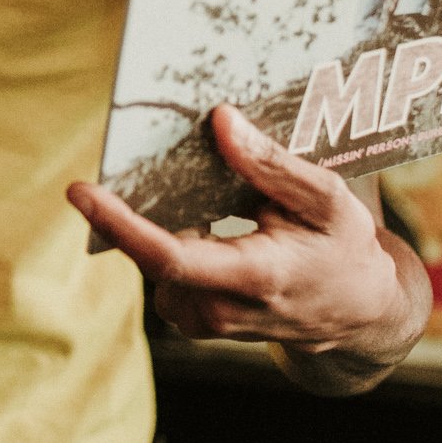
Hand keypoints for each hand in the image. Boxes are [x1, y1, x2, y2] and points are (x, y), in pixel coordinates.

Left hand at [68, 105, 430, 380]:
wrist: (361, 312)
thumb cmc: (345, 248)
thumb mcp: (327, 199)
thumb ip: (272, 164)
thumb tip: (221, 121)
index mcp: (257, 277)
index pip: (171, 259)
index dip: (120, 225)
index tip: (81, 191)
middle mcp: (224, 309)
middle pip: (150, 259)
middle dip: (128, 213)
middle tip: (129, 164)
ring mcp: (210, 321)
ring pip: (154, 266)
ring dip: (157, 226)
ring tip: (186, 193)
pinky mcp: (201, 320)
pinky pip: (165, 274)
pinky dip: (167, 242)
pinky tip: (193, 217)